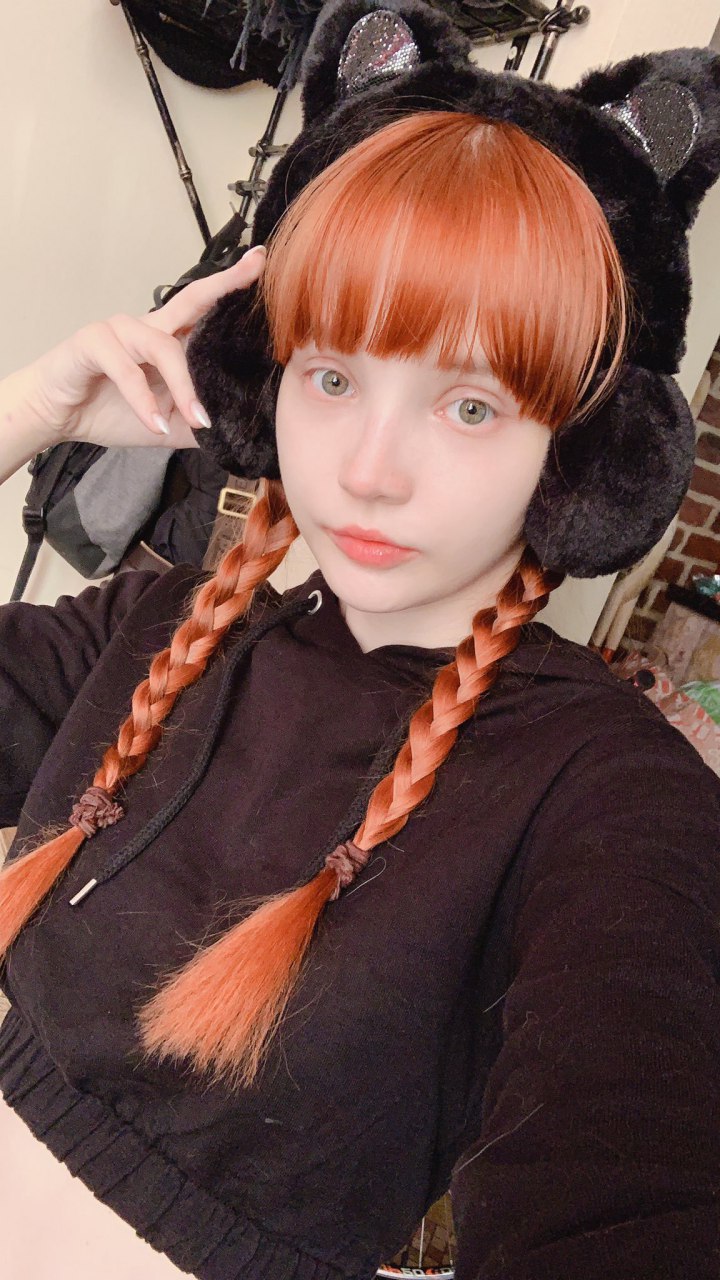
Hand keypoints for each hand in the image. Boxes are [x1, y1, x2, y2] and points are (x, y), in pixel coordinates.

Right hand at [24, 246, 266, 449]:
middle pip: (191, 300)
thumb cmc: (108, 411)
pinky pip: (127, 370)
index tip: (261, 263)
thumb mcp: (167, 426)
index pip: (205, 309)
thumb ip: (198, 425)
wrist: (57, 417)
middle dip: (225, 284)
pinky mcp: (93, 341)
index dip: (232, 287)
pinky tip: (154, 426)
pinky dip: (143, 400)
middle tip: (256, 269)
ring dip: (184, 387)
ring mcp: (120, 330)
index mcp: (166, 340)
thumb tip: (239, 434)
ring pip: (164, 348)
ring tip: (197, 420)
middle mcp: (147, 327)